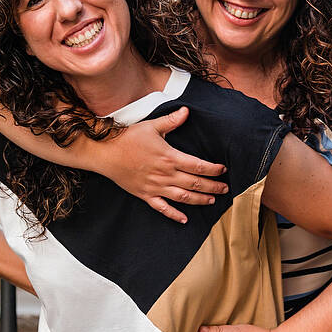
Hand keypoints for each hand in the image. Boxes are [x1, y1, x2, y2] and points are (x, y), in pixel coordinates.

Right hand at [103, 107, 227, 223]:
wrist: (106, 153)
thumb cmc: (128, 138)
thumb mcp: (152, 126)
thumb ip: (171, 120)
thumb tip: (187, 111)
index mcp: (170, 157)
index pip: (198, 166)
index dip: (213, 169)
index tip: (223, 170)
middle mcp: (165, 174)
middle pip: (195, 183)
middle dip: (212, 187)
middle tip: (225, 189)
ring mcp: (156, 187)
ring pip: (183, 197)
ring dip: (199, 200)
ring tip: (212, 201)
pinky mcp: (145, 195)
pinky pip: (162, 208)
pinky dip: (174, 215)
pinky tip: (184, 219)